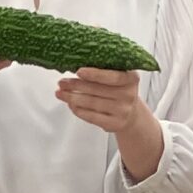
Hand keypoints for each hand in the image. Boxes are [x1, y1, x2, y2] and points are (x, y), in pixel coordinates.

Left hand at [57, 66, 163, 181]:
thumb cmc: (120, 91)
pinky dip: (78, 110)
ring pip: (92, 103)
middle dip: (76, 85)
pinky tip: (71, 104)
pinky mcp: (115, 124)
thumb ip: (104, 71)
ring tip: (61, 93)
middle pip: (97, 90)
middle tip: (62, 82)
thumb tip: (75, 67)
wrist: (131, 114)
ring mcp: (123, 111)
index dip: (95, 74)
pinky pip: (92, 116)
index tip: (79, 71)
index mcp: (131, 78)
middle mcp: (129, 95)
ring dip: (72, 97)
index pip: (113, 76)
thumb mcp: (119, 77)